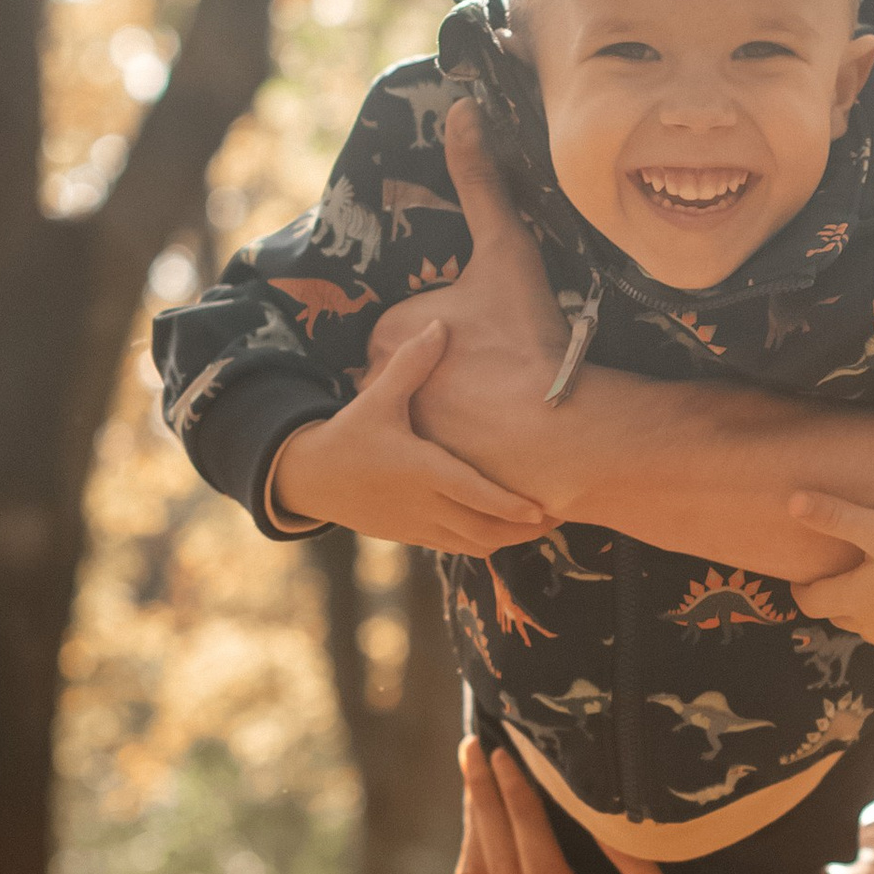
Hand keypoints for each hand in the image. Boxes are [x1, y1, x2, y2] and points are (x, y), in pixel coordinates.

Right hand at [271, 323, 547, 556]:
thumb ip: (412, 365)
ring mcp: (419, 526)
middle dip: (525, 529)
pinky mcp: (415, 537)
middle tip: (562, 513)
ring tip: (542, 522)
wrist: (311, 480)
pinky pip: (459, 548)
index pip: (472, 494)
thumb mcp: (376, 398)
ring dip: (510, 539)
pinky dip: (487, 542)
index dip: (509, 507)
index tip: (542, 508)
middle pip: (485, 530)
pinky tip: (507, 527)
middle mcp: (423, 504)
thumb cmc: (348, 435)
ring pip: (475, 545)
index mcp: (419, 469)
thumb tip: (442, 326)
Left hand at [386, 102, 577, 501]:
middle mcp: (382, 385)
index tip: (497, 339)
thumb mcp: (505, 249)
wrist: (555, 431)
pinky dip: (458, 453)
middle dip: (454, 374)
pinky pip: (437, 455)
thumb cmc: (529, 338)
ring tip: (500, 413)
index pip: (418, 325)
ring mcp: (402, 434)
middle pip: (421, 369)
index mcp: (390, 332)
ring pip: (428, 412)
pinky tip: (493, 449)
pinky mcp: (424, 473)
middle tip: (503, 375)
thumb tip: (465, 110)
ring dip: (454, 415)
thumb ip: (481, 180)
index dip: (462, 329)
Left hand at [786, 489, 873, 656]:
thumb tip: (792, 503)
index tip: (802, 580)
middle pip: (839, 616)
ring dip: (868, 612)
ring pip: (871, 628)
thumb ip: (836, 516)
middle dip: (835, 599)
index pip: (810, 602)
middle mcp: (870, 627)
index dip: (802, 590)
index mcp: (853, 600)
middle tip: (842, 578)